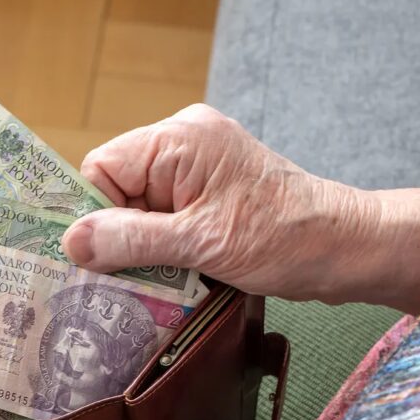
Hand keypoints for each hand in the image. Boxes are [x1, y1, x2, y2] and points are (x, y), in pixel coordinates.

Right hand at [63, 104, 419, 314]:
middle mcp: (185, 145)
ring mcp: (199, 170)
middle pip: (117, 191)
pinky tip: (177, 274)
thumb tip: (72, 242)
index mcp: (178, 140)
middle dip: (119, 237)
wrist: (347, 250)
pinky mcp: (211, 195)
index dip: (95, 214)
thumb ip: (131, 240)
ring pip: (139, 211)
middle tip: (127, 279)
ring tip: (162, 278)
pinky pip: (165, 220)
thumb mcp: (199, 243)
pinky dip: (164, 250)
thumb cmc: (284, 239)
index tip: (100, 258)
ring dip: (144, 250)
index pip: (101, 168)